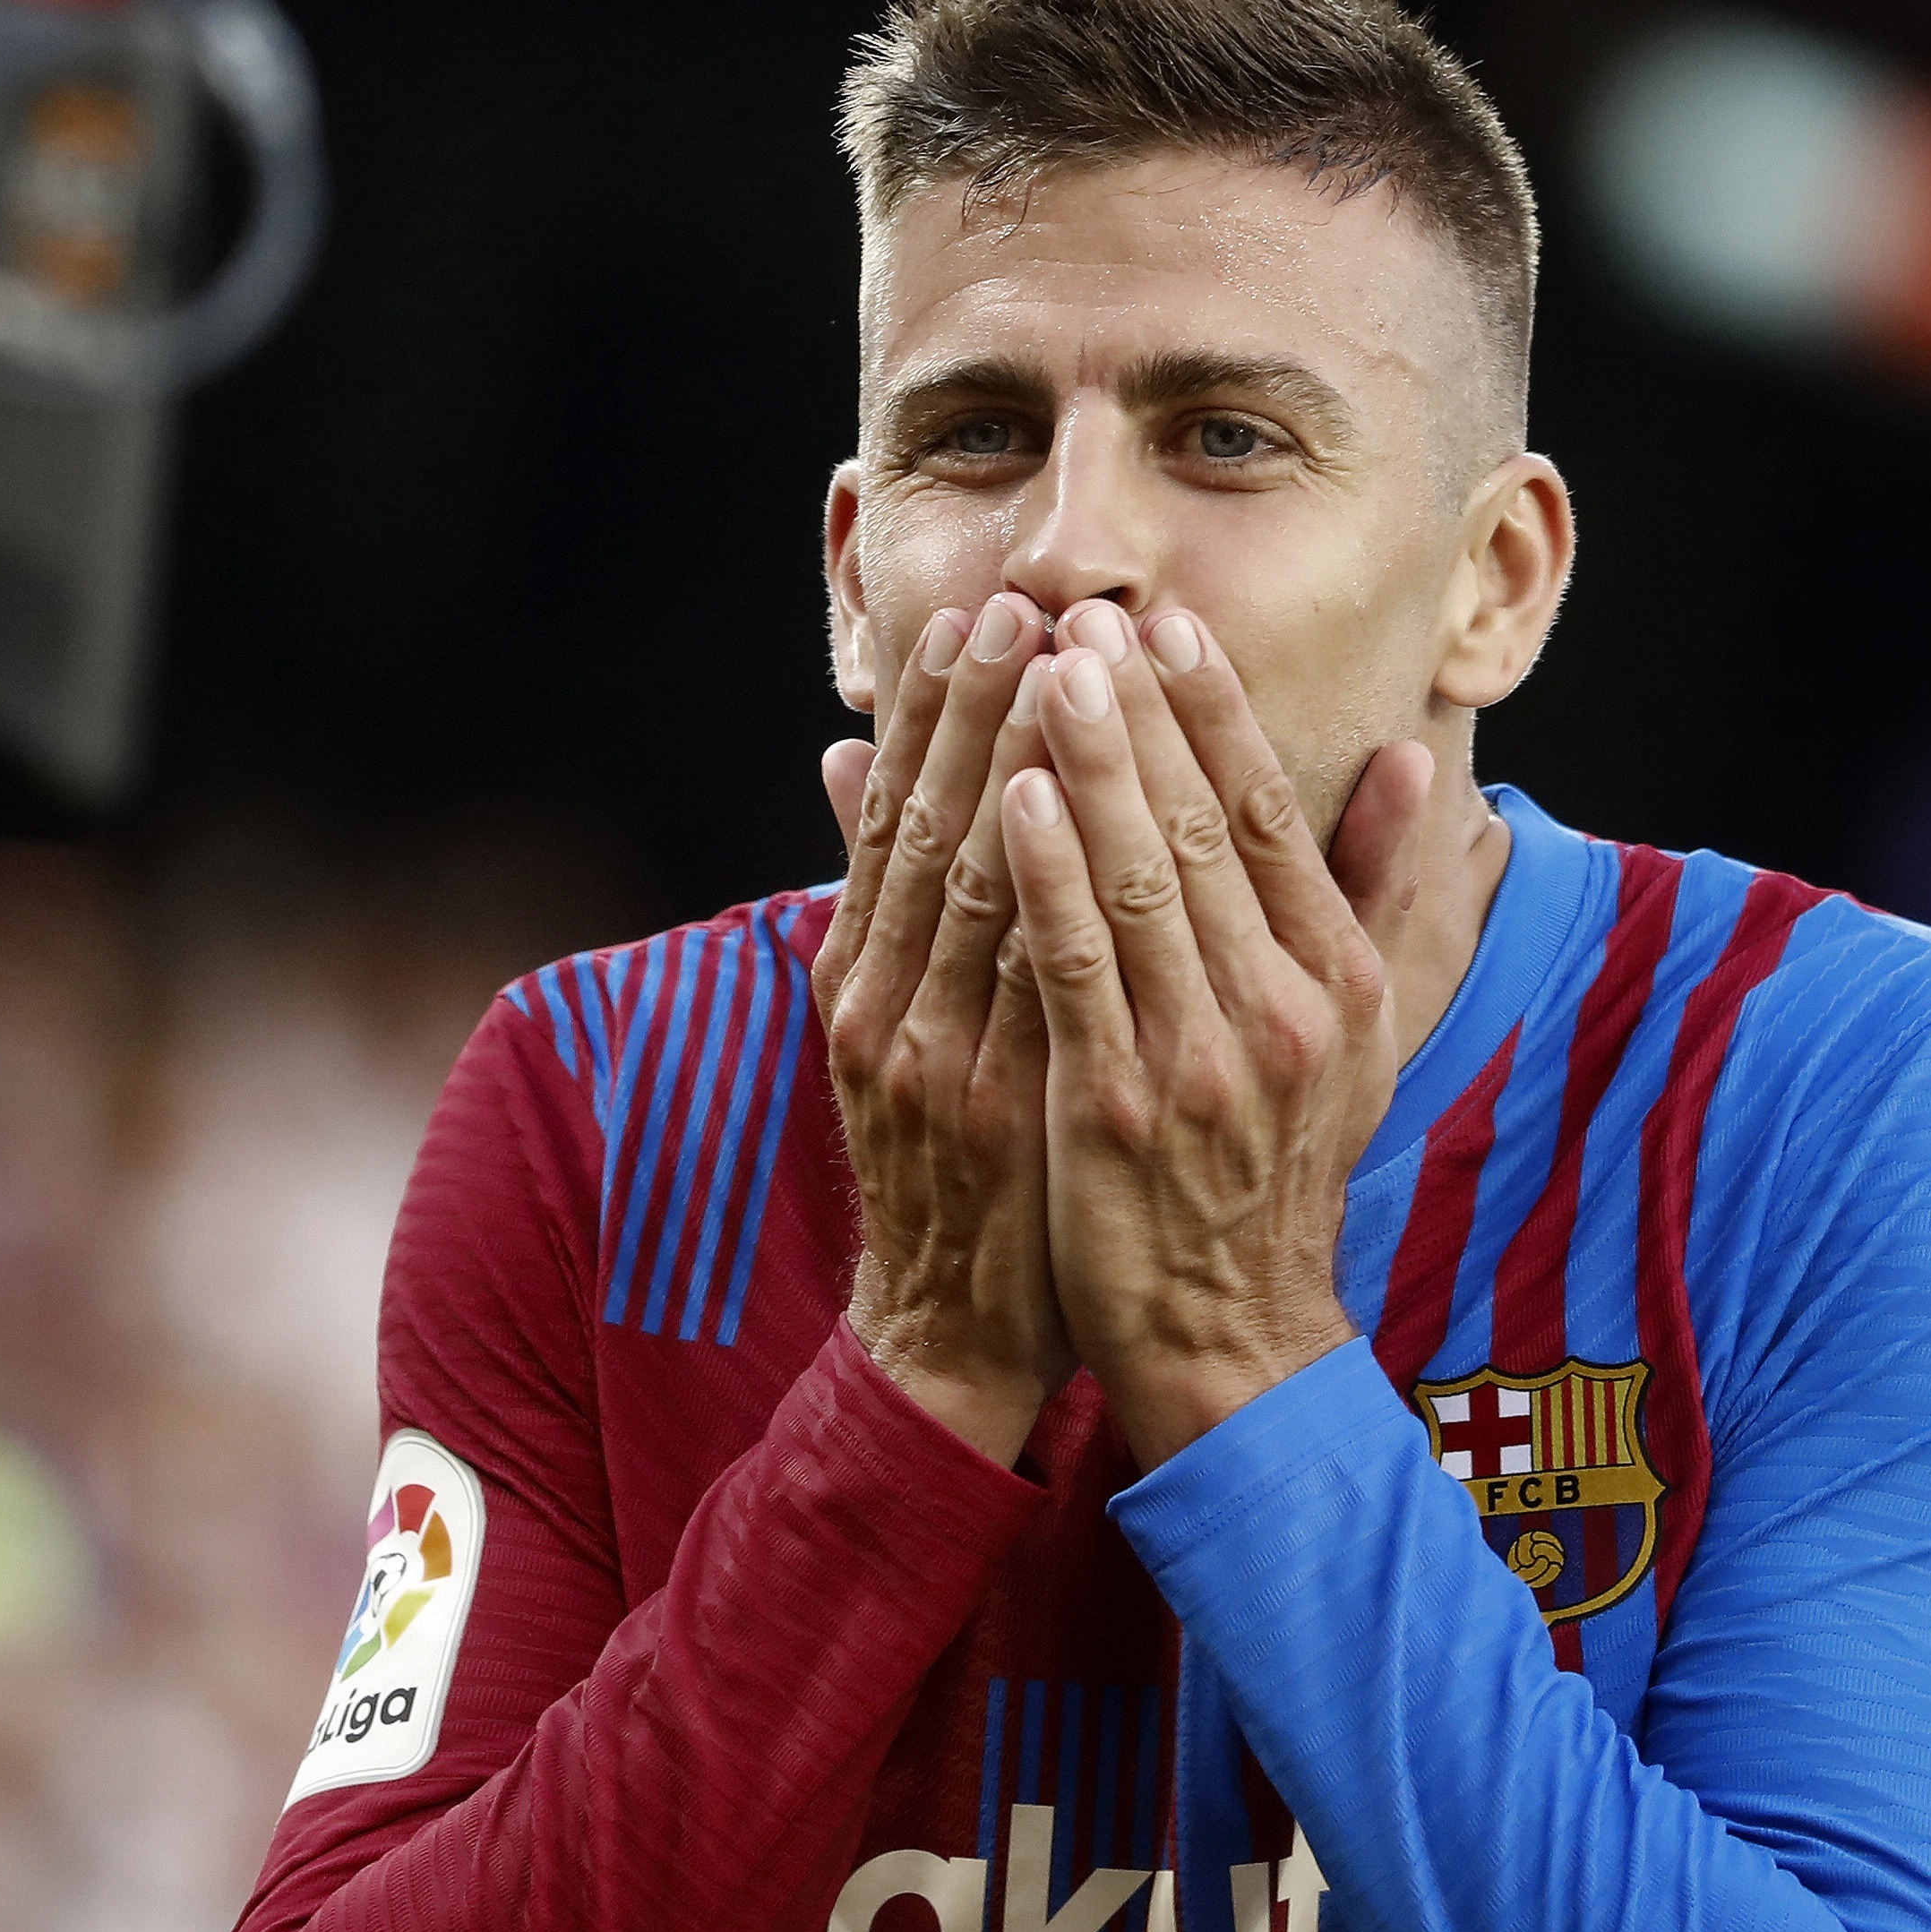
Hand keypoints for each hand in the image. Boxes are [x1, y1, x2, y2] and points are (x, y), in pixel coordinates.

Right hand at [813, 588, 1072, 1464]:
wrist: (957, 1326)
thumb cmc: (958, 1167)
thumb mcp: (893, 1025)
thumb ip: (883, 900)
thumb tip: (848, 765)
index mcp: (860, 976)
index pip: (897, 818)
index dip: (934, 714)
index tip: (976, 616)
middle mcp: (879, 1003)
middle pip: (926, 829)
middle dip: (975, 714)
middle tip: (1022, 605)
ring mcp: (929, 1054)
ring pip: (970, 884)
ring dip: (1015, 771)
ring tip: (1061, 670)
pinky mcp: (987, 1105)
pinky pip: (1020, 972)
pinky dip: (1046, 885)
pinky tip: (1081, 813)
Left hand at [996, 600, 1429, 1467]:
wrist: (1229, 1329)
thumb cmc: (1280, 1166)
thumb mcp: (1365, 1032)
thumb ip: (1386, 894)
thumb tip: (1418, 760)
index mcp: (1338, 981)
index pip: (1270, 816)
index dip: (1218, 714)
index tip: (1170, 624)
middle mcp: (1282, 1010)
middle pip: (1202, 828)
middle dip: (1142, 713)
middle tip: (1088, 614)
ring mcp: (1198, 1059)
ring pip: (1137, 879)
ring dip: (1089, 765)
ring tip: (1044, 670)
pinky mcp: (1115, 1106)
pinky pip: (1075, 966)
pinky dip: (1044, 874)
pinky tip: (1011, 795)